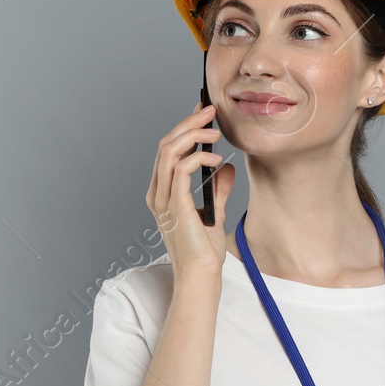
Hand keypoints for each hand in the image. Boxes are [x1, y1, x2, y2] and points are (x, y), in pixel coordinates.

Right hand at [147, 103, 234, 285]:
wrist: (201, 276)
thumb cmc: (203, 252)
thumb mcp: (214, 213)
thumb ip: (218, 189)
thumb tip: (226, 168)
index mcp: (162, 194)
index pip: (168, 151)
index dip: (183, 128)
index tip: (202, 113)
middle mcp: (158, 194)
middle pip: (165, 145)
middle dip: (188, 123)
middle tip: (209, 110)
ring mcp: (163, 200)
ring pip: (169, 151)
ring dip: (192, 135)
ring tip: (214, 131)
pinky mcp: (175, 205)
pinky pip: (181, 169)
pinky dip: (198, 157)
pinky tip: (215, 159)